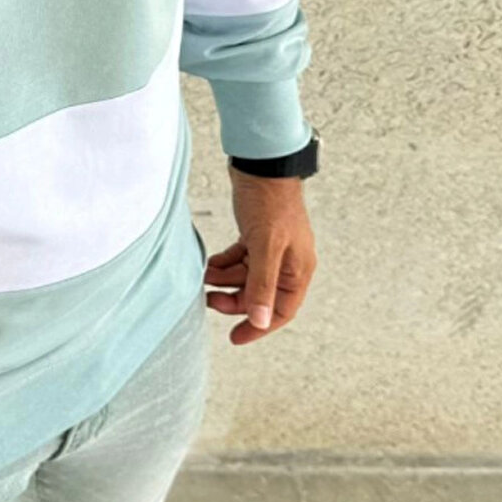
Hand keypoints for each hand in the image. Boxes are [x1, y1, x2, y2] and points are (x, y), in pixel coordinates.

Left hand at [204, 170, 316, 344]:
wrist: (261, 164)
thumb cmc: (270, 202)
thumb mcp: (265, 246)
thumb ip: (262, 284)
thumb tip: (260, 320)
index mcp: (298, 269)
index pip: (281, 310)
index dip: (259, 327)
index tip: (235, 337)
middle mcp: (288, 262)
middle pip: (260, 296)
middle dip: (234, 301)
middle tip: (210, 300)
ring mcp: (272, 248)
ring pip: (246, 278)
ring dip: (224, 281)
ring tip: (203, 278)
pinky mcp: (256, 235)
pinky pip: (239, 260)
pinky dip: (223, 264)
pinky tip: (208, 265)